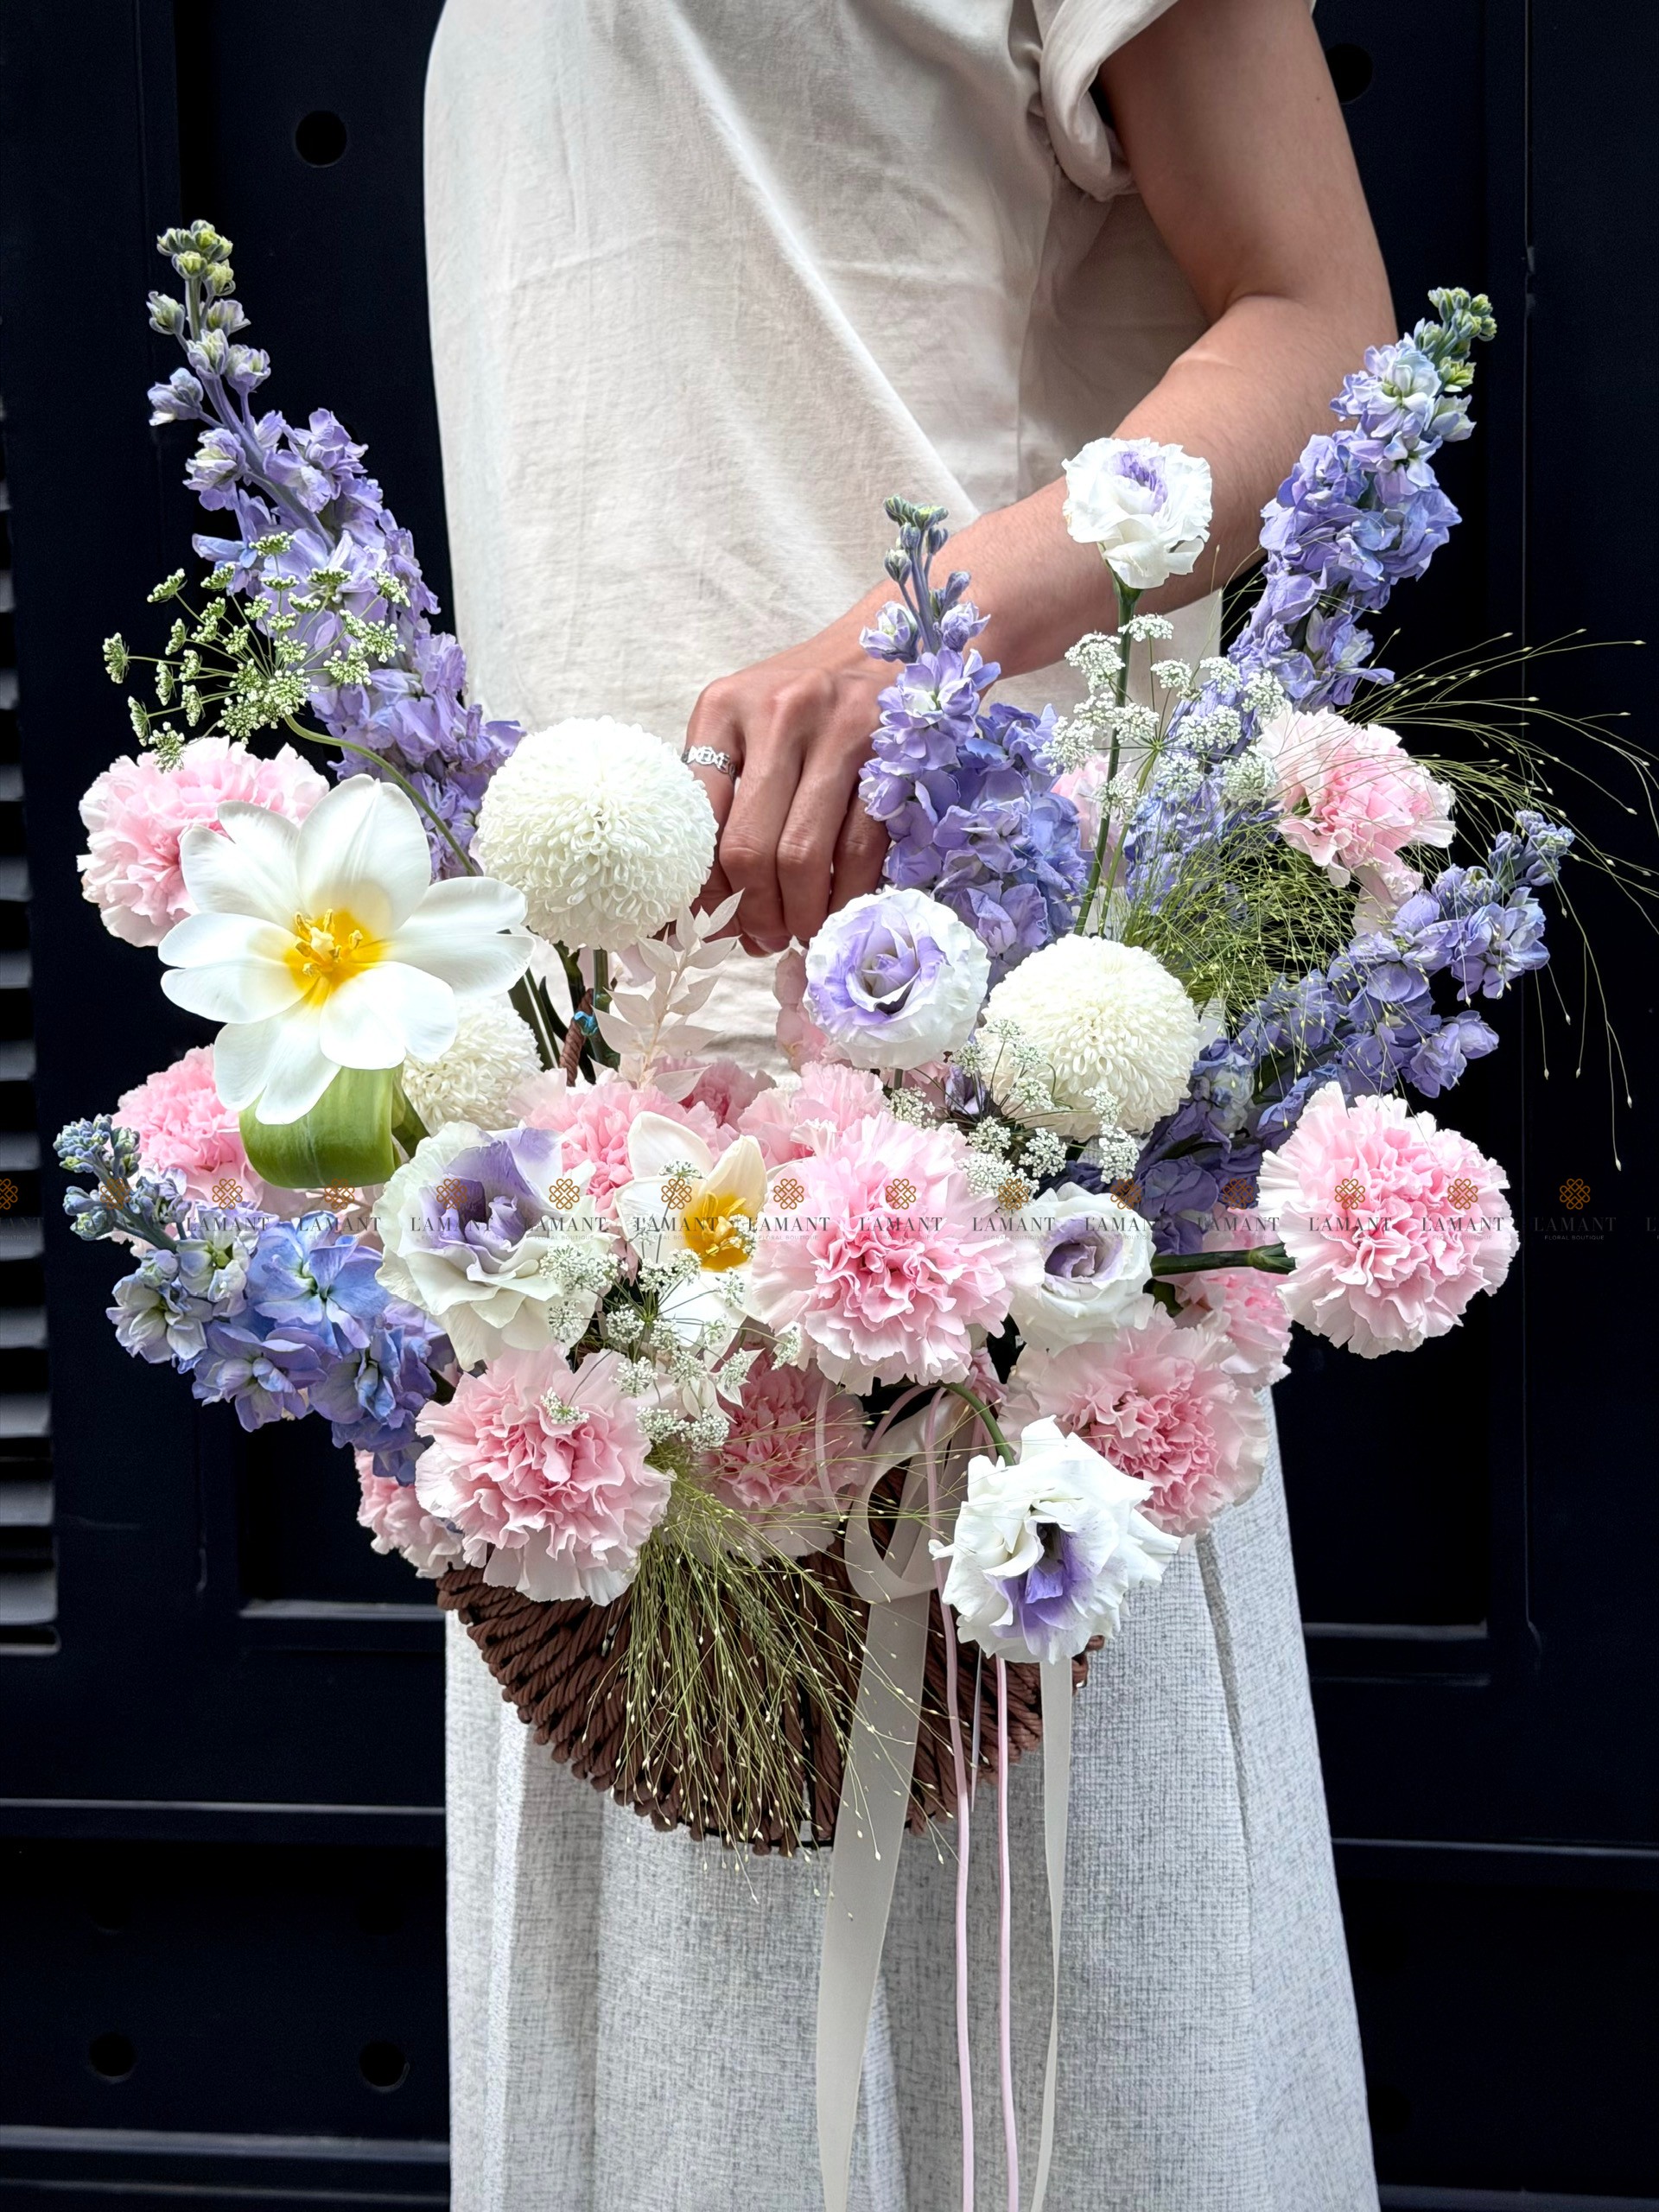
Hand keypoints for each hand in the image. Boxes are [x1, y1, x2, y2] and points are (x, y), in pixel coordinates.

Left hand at [684, 628, 891, 953]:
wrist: (889, 644)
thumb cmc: (802, 702)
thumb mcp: (744, 725)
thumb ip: (716, 796)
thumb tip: (683, 908)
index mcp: (723, 708)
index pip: (696, 819)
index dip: (698, 889)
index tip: (705, 926)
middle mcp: (777, 713)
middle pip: (749, 848)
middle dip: (752, 914)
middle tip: (757, 941)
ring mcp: (840, 732)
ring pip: (804, 857)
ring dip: (797, 916)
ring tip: (794, 934)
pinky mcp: (893, 757)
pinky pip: (860, 852)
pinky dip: (844, 898)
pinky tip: (835, 911)